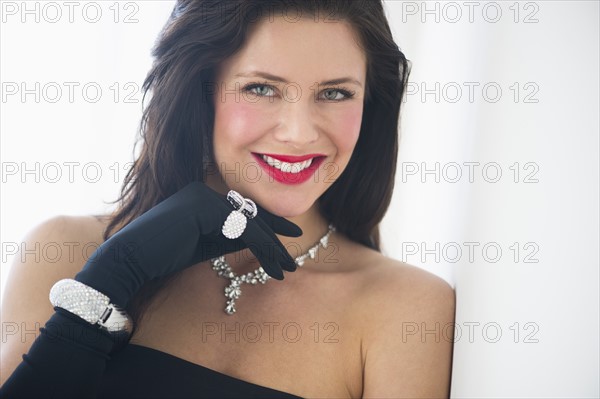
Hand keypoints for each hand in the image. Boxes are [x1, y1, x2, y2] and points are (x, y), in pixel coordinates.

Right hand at [75, 181, 301, 307]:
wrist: (131, 260)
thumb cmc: (165, 255)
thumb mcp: (205, 245)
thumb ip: (228, 237)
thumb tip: (255, 240)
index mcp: (203, 196)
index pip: (242, 211)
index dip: (268, 224)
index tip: (288, 238)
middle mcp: (205, 191)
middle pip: (249, 216)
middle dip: (275, 235)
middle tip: (296, 251)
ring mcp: (205, 197)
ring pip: (250, 225)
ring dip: (272, 249)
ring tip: (288, 269)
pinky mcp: (206, 209)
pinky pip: (244, 231)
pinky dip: (263, 249)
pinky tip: (275, 267)